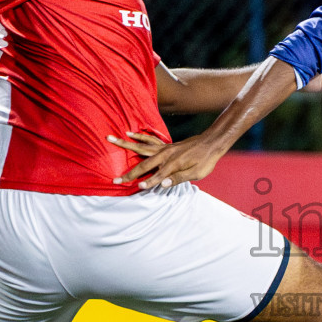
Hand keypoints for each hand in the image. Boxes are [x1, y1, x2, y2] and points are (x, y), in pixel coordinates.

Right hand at [108, 130, 228, 189]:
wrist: (211, 143)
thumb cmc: (205, 161)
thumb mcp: (197, 173)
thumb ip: (178, 178)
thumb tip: (163, 184)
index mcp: (173, 164)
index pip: (157, 176)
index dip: (147, 183)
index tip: (136, 188)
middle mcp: (165, 154)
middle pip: (143, 164)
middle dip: (129, 173)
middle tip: (114, 180)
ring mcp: (164, 148)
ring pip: (140, 147)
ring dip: (124, 144)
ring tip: (110, 138)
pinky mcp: (165, 145)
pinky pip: (148, 139)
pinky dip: (139, 136)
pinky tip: (130, 133)